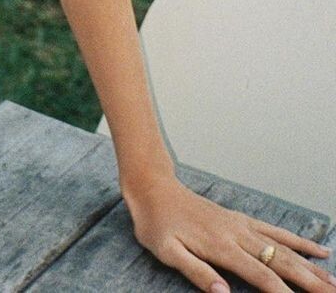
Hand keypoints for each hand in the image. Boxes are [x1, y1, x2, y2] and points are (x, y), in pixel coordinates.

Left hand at [124, 172, 334, 291]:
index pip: (261, 276)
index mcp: (221, 246)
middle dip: (310, 282)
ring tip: (333, 282)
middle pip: (281, 262)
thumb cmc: (156, 222)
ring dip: (310, 266)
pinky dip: (298, 242)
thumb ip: (196, 272)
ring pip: (284, 248)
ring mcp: (241, 226)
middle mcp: (237, 235)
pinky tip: (317, 250)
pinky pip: (275, 232)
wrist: (152, 187)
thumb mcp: (166, 251)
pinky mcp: (241, 220)